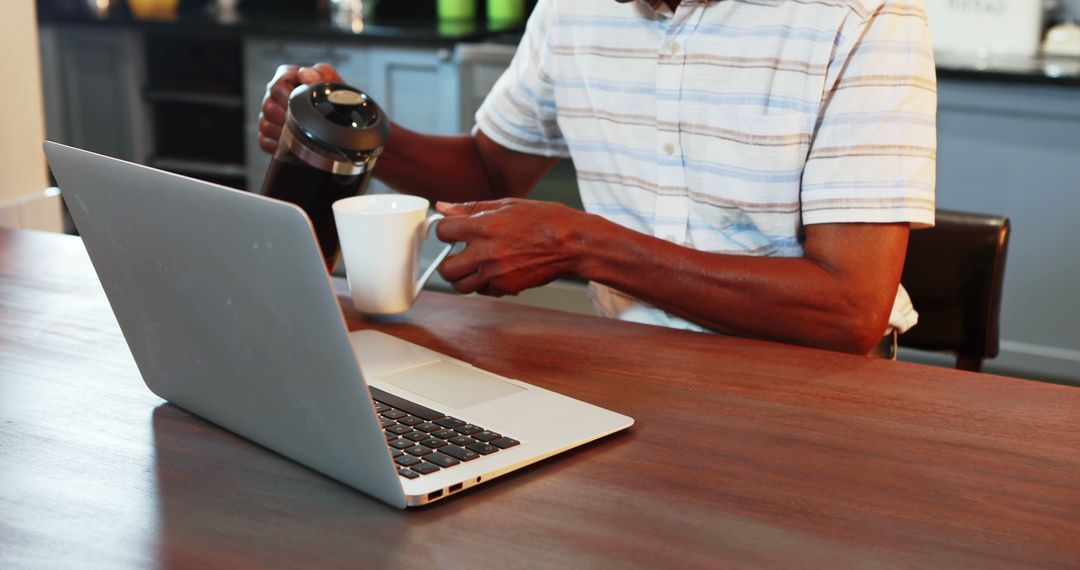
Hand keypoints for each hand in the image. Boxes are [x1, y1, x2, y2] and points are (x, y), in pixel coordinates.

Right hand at [258, 63, 343, 153]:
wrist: (339, 120)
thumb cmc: (333, 99)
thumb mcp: (333, 83)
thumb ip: (322, 73)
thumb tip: (305, 75)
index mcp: (287, 77)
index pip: (277, 85)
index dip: (289, 96)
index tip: (303, 105)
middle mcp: (274, 95)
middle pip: (268, 106)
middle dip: (287, 117)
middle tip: (305, 123)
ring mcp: (268, 115)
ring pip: (265, 124)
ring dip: (283, 132)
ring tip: (301, 134)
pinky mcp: (267, 134)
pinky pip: (265, 141)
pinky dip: (278, 145)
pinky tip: (293, 145)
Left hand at [434, 199, 589, 296]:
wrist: (572, 244)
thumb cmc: (545, 220)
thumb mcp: (507, 204)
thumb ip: (471, 208)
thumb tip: (443, 207)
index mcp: (483, 227)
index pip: (442, 232)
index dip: (445, 231)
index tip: (452, 232)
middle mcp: (486, 253)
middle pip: (446, 268)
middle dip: (448, 261)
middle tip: (459, 254)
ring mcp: (496, 274)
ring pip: (461, 286)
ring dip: (463, 277)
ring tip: (475, 265)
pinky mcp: (507, 287)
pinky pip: (483, 291)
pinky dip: (483, 284)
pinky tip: (495, 271)